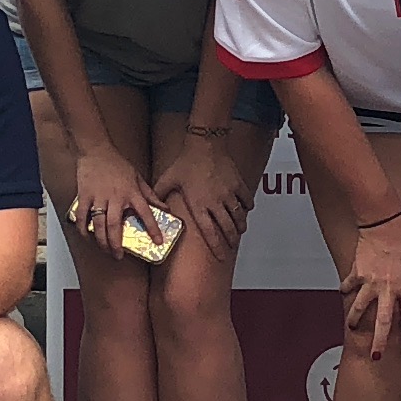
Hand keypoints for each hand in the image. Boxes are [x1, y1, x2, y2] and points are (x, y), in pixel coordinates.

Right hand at [65, 143, 162, 254]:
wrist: (96, 150)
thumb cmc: (118, 164)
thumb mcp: (138, 178)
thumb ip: (150, 195)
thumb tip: (164, 207)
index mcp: (132, 192)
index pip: (146, 213)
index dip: (153, 228)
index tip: (158, 242)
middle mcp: (115, 197)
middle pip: (114, 226)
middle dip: (116, 245)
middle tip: (118, 256)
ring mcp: (98, 197)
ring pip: (98, 225)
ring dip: (102, 242)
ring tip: (106, 250)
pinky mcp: (84, 196)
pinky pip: (82, 217)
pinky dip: (84, 230)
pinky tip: (88, 238)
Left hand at [151, 131, 254, 257]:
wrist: (205, 143)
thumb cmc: (186, 162)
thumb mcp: (167, 179)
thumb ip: (159, 195)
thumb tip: (153, 207)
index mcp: (198, 205)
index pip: (209, 232)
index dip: (216, 247)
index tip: (220, 257)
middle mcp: (216, 202)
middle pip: (228, 228)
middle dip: (231, 240)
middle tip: (231, 245)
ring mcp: (229, 194)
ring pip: (239, 217)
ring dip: (240, 226)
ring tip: (239, 230)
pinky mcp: (238, 184)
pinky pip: (247, 200)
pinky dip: (247, 207)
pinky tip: (245, 210)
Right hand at [340, 210, 400, 353]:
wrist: (383, 220)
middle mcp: (388, 288)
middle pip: (384, 322)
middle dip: (380, 342)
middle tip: (376, 356)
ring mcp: (370, 281)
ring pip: (360, 308)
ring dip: (356, 320)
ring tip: (352, 328)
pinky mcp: (357, 272)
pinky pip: (349, 285)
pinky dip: (345, 291)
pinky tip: (343, 295)